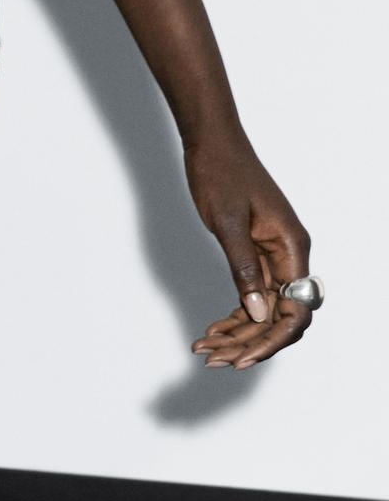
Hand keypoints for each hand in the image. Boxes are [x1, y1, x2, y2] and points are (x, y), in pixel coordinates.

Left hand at [183, 128, 314, 369]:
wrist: (211, 140)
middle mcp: (288, 255)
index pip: (295, 309)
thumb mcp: (228, 222)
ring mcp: (272, 256)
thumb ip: (243, 268)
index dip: (272, 340)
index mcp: (292, 247)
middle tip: (212, 358)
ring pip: (264, 309)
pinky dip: (234, 314)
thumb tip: (260, 314)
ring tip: (205, 348)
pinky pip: (252, 294)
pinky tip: (212, 329)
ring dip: (238, 333)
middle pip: (280, 316)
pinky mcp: (255, 253)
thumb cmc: (221, 171)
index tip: (242, 359)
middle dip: (249, 342)